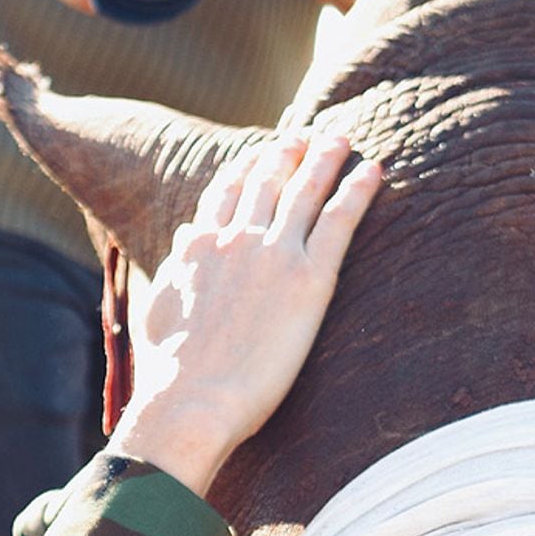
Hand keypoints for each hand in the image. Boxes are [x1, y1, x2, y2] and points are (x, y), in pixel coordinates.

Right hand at [108, 135, 383, 495]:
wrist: (190, 400)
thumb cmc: (170, 372)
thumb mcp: (160, 308)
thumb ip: (178, 268)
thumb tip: (186, 239)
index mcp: (197, 246)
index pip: (225, 191)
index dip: (245, 166)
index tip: (259, 152)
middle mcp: (234, 238)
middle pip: (267, 180)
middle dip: (287, 153)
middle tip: (305, 135)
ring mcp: (273, 253)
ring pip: (305, 190)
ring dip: (325, 158)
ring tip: (341, 139)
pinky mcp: (309, 277)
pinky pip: (340, 219)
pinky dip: (358, 190)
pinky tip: (374, 171)